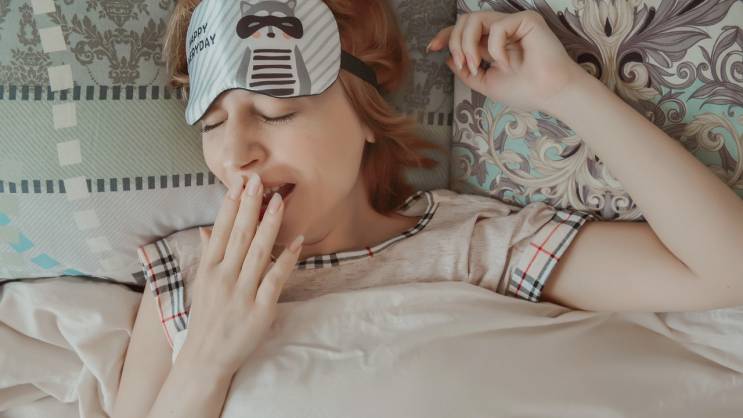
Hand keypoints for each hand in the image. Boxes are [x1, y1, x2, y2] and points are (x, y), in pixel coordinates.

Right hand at [179, 173, 304, 375]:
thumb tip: (208, 229)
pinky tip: (297, 241)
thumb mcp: (202, 284)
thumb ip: (208, 255)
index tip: (239, 182)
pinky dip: (286, 259)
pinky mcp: (260, 309)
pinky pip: (275, 279)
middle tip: (260, 180)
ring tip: (279, 201)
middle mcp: (224, 277)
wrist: (206, 358)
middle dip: (250, 206)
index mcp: (209, 269)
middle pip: (239, 235)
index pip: (221, 230)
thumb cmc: (207, 318)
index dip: (231, 205)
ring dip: (270, 225)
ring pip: (258, 252)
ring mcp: (242, 293)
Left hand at [428, 10, 587, 112]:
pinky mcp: (526, 20)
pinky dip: (495, 49)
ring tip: (477, 66)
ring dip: (467, 44)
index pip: (463, 32)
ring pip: (474, 19)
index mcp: (492, 44)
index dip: (446, 36)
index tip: (432, 48)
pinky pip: (497, 27)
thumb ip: (466, 71)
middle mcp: (501, 31)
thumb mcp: (486, 83)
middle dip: (455, 42)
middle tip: (466, 65)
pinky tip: (506, 63)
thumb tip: (448, 58)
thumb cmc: (524, 91)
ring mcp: (513, 23)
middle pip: (464, 21)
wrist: (549, 95)